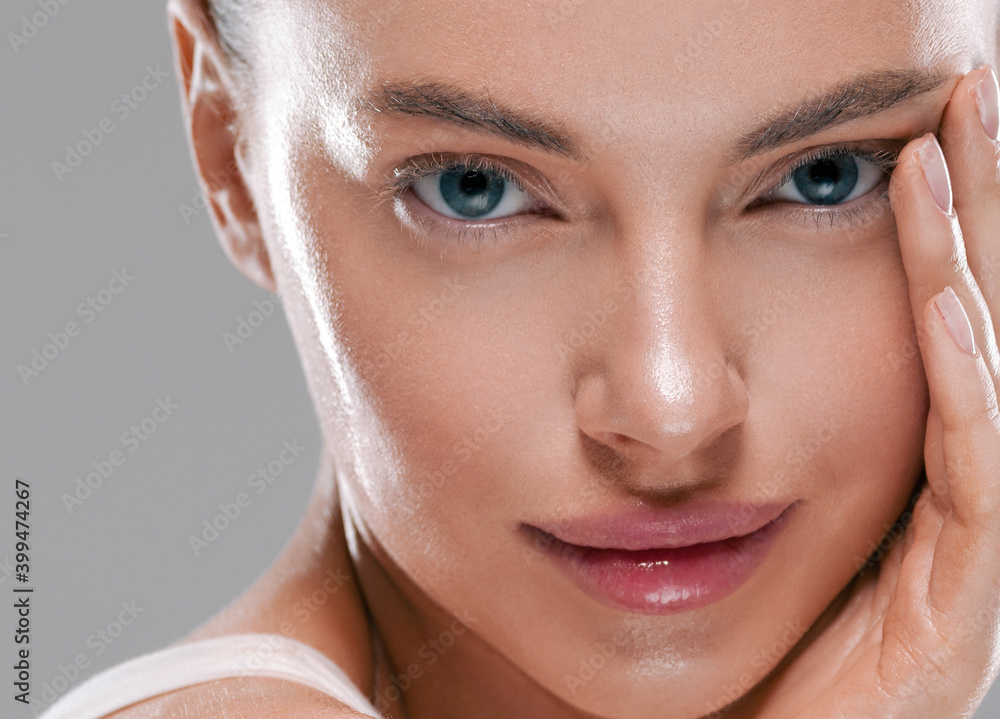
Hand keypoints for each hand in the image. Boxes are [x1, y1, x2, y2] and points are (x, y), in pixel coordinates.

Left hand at [732, 64, 999, 718]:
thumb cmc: (736, 645)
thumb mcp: (742, 513)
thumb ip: (759, 432)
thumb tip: (715, 343)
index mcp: (912, 473)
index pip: (941, 323)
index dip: (944, 228)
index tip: (919, 129)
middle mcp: (956, 503)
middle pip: (982, 330)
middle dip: (981, 210)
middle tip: (968, 94)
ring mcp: (966, 559)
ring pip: (988, 382)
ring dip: (969, 264)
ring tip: (945, 154)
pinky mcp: (956, 615)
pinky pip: (972, 480)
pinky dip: (963, 383)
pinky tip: (938, 300)